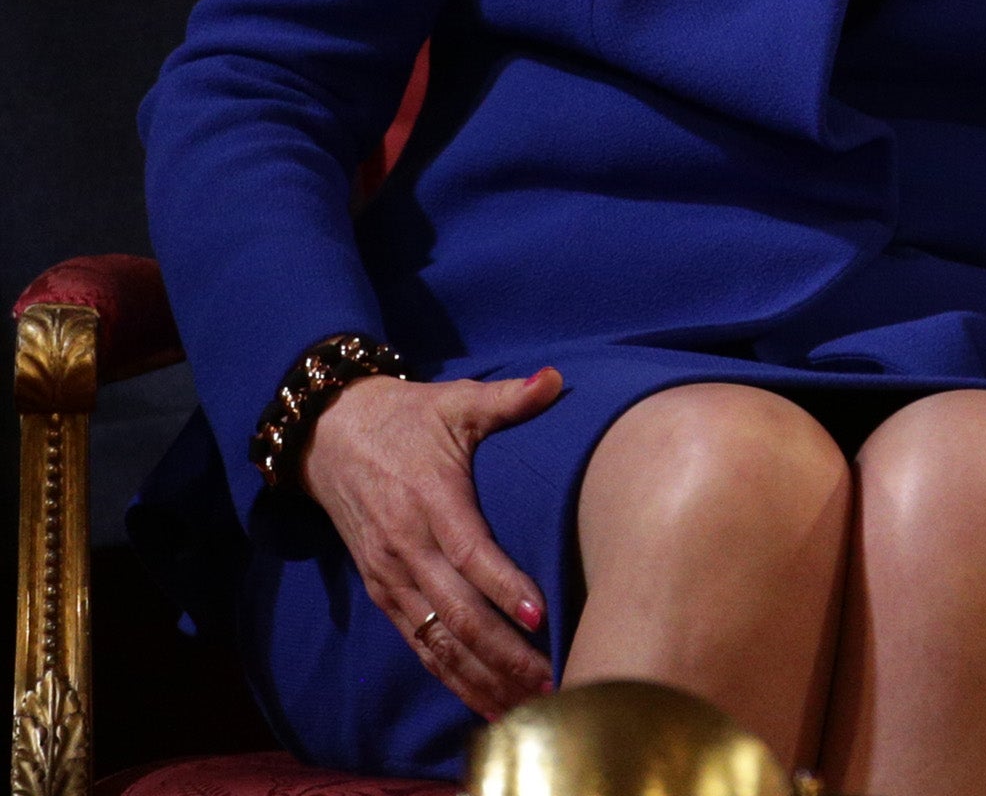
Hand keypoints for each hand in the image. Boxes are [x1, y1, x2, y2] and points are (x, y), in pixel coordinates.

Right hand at [300, 368, 564, 718]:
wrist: (328, 435)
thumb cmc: (408, 418)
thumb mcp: (455, 400)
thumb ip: (507, 398)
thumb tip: (557, 379)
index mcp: (430, 500)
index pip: (470, 552)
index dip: (503, 586)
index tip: (540, 616)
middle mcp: (406, 548)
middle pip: (457, 613)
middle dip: (504, 653)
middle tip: (554, 682)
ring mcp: (391, 577)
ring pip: (438, 642)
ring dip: (481, 677)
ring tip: (529, 707)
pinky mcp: (383, 593)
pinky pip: (420, 645)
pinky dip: (451, 677)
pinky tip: (486, 704)